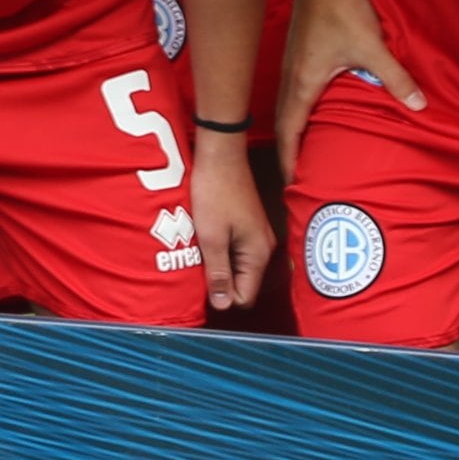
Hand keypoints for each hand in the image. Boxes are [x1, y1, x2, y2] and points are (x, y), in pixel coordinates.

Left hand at [189, 129, 272, 313]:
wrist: (220, 154)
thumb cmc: (214, 192)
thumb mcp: (211, 236)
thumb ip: (218, 272)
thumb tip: (223, 305)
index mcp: (258, 253)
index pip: (245, 296)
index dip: (222, 296)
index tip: (200, 283)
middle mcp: (263, 247)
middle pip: (241, 282)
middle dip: (219, 279)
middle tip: (195, 263)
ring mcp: (256, 235)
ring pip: (236, 265)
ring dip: (216, 262)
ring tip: (197, 248)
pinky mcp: (247, 224)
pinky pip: (233, 249)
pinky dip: (218, 248)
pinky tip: (202, 237)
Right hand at [276, 0, 421, 168]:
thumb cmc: (340, 10)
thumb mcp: (371, 46)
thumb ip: (394, 78)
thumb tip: (418, 105)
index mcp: (303, 83)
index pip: (290, 131)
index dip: (289, 159)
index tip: (290, 184)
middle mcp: (291, 79)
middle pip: (284, 125)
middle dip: (288, 153)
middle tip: (296, 178)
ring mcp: (291, 67)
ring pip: (286, 109)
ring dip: (292, 133)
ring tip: (302, 154)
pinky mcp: (297, 57)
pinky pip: (292, 95)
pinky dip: (297, 114)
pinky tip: (312, 117)